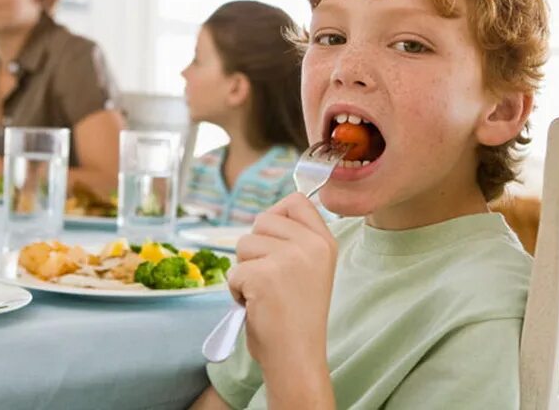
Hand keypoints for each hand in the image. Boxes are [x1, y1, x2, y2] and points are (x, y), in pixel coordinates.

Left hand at [229, 192, 337, 371]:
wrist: (297, 357)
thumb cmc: (297, 316)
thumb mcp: (311, 268)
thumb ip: (295, 240)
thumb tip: (266, 218)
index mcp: (325, 241)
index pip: (296, 201)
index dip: (277, 216)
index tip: (273, 240)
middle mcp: (311, 245)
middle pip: (263, 220)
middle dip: (256, 249)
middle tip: (270, 279)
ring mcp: (288, 258)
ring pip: (244, 244)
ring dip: (244, 270)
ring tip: (264, 294)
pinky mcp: (264, 275)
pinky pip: (233, 271)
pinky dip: (236, 290)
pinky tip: (255, 306)